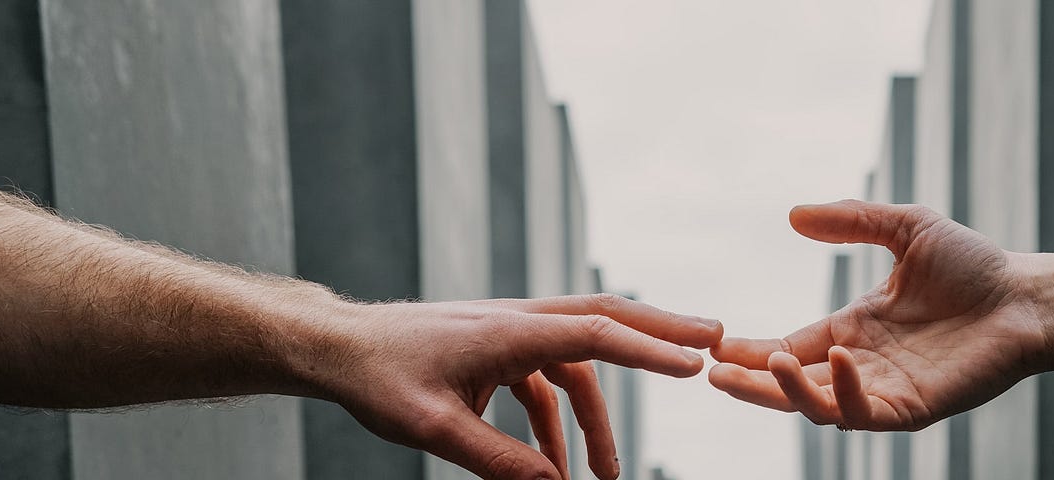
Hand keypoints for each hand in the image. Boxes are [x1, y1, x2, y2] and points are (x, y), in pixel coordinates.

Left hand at [296, 293, 722, 479]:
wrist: (338, 349)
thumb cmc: (380, 379)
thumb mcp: (436, 429)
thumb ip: (500, 461)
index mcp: (510, 330)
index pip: (596, 334)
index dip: (650, 348)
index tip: (696, 362)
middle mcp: (520, 322)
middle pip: (607, 319)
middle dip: (662, 333)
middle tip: (715, 342)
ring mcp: (512, 334)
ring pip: (580, 362)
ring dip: (599, 417)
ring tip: (611, 476)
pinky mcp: (500, 351)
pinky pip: (547, 383)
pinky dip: (559, 424)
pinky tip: (556, 469)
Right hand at [708, 200, 1046, 430]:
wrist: (1027, 296)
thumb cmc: (975, 265)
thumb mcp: (905, 228)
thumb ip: (851, 221)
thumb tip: (793, 215)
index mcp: (854, 329)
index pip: (790, 347)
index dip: (751, 351)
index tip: (715, 345)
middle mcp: (862, 364)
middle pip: (792, 384)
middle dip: (751, 383)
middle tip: (714, 373)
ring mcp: (886, 389)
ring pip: (820, 407)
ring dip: (787, 391)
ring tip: (767, 364)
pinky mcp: (913, 408)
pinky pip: (866, 413)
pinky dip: (845, 393)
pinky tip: (837, 360)